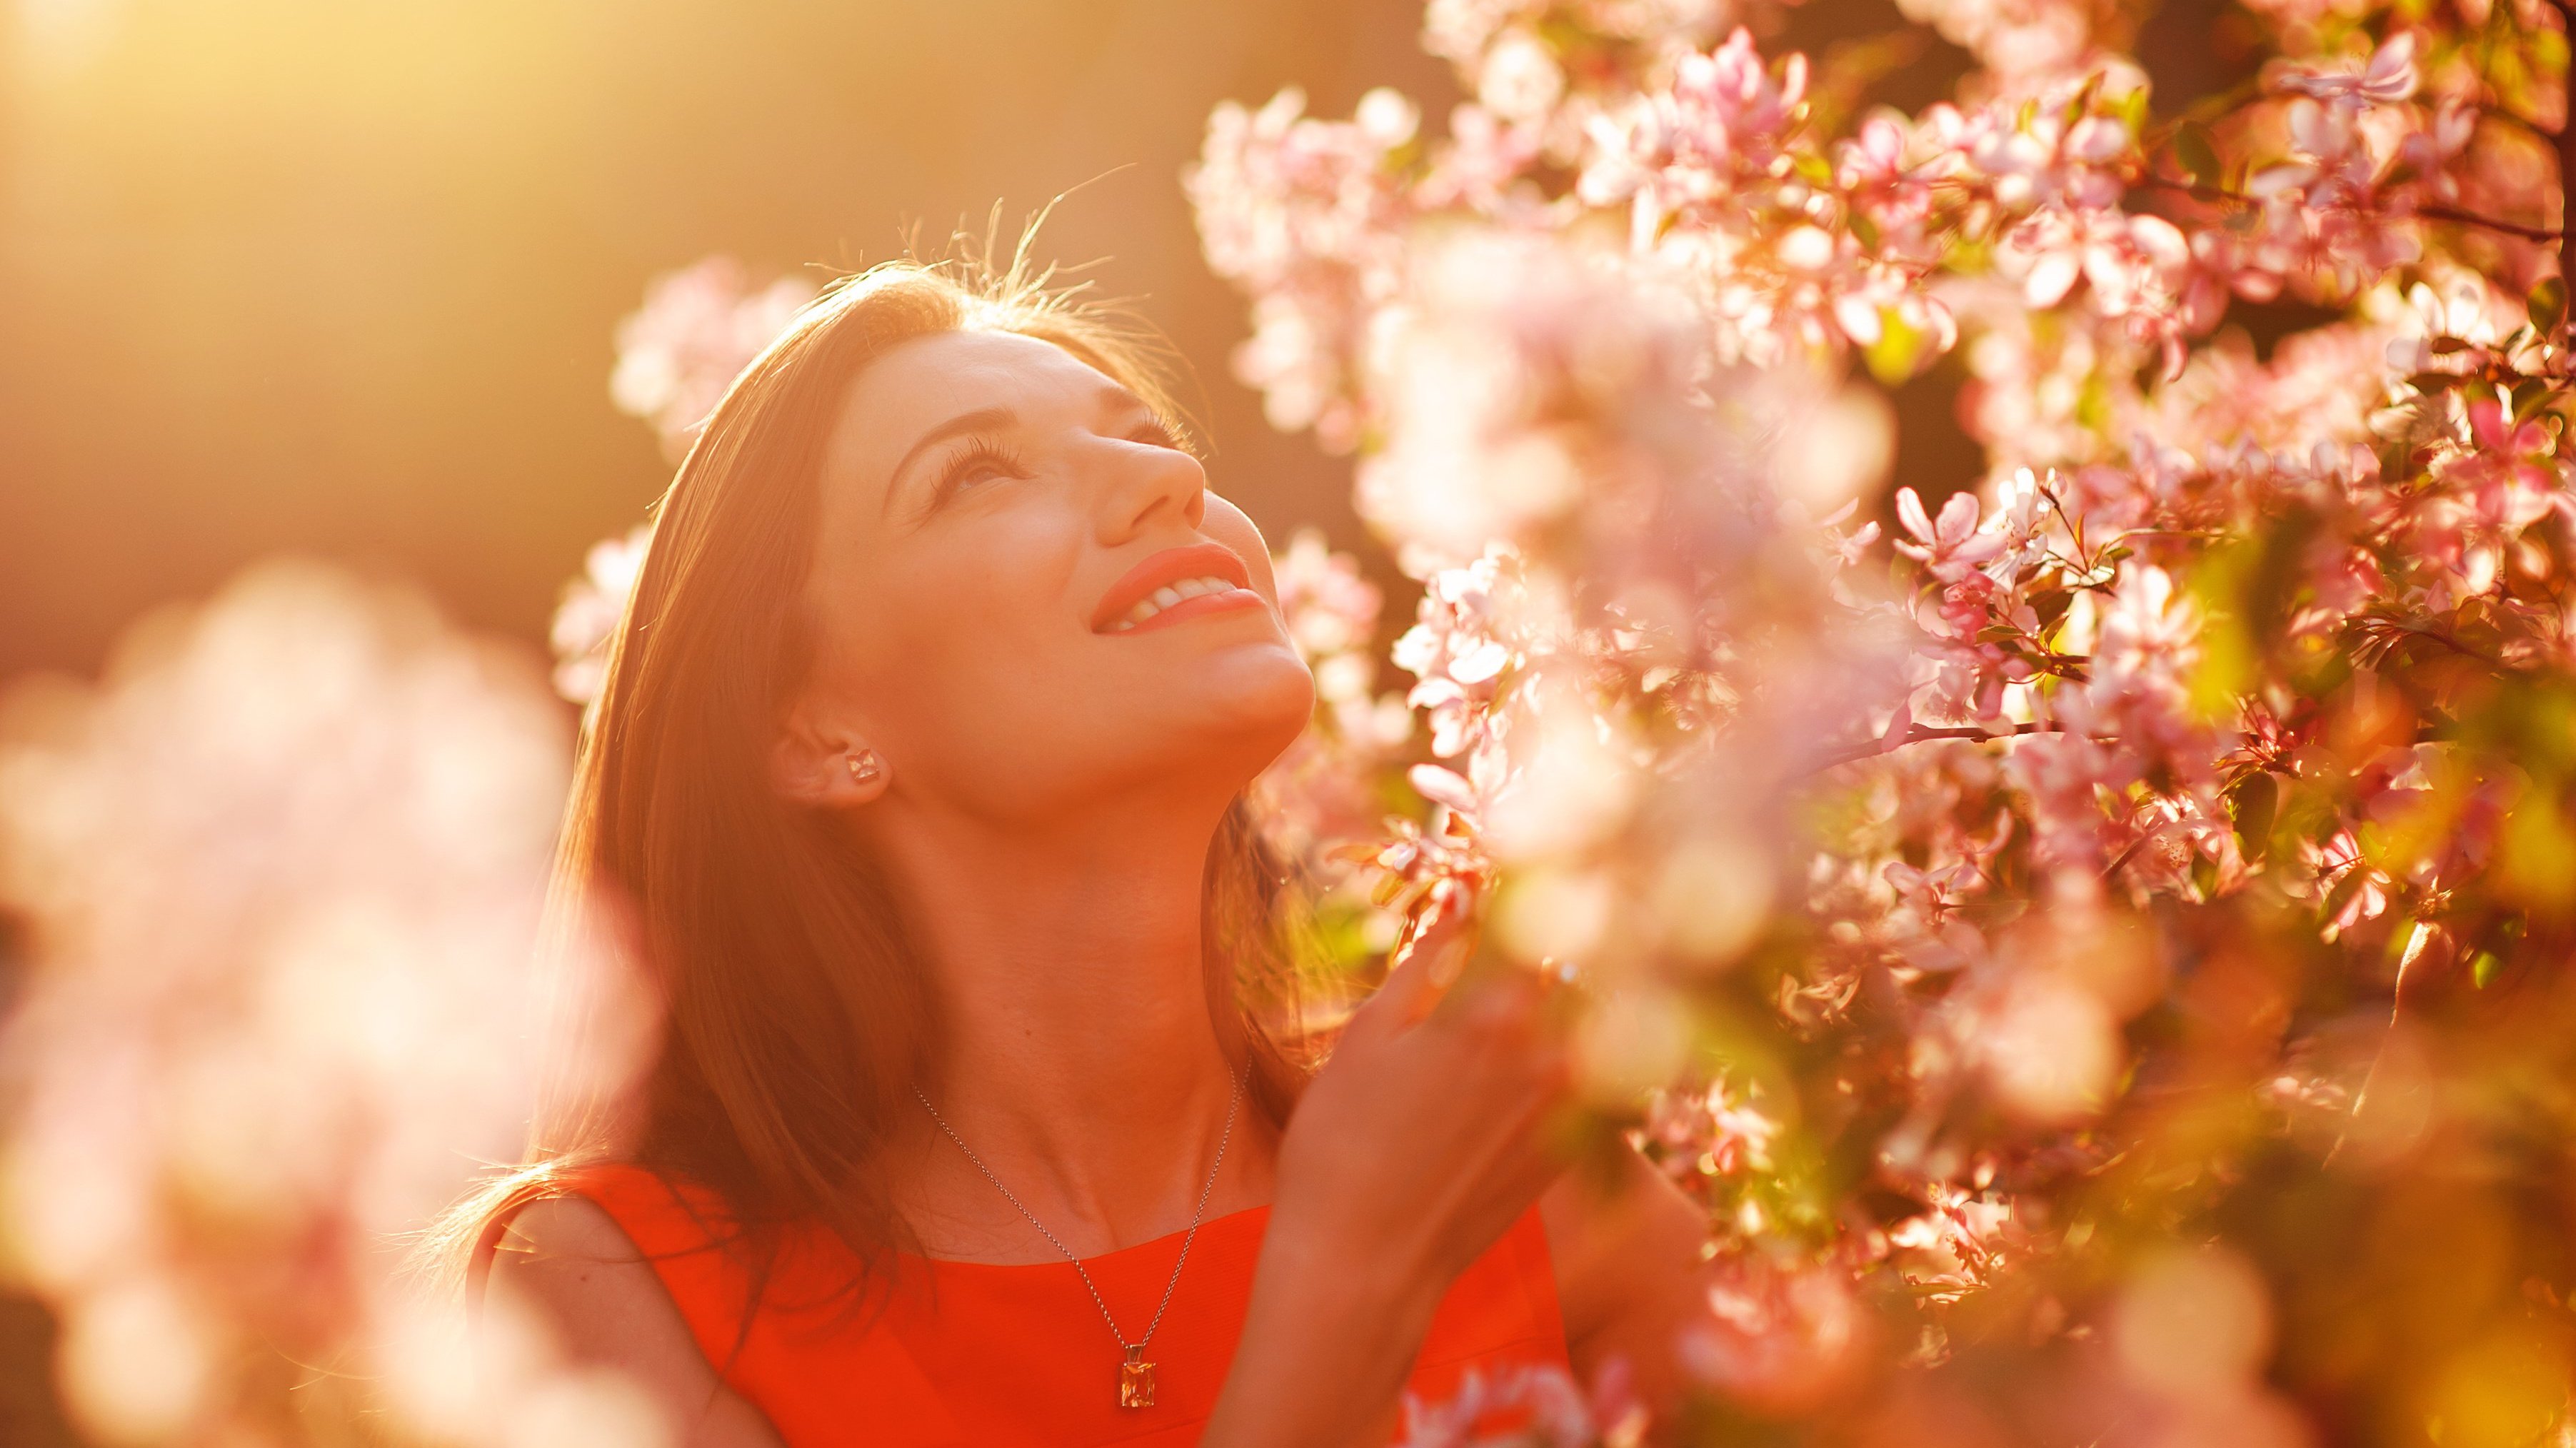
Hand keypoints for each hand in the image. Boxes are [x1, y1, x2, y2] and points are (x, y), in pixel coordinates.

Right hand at [1273, 887, 1572, 1303]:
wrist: (1364, 1265)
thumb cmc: (1342, 1147)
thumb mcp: (1368, 1039)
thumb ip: (1427, 965)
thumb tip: (1463, 900)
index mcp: (1493, 1010)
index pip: (1538, 914)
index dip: (1531, 877)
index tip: (1517, 854)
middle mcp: (1548, 1054)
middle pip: (1585, 964)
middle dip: (1572, 925)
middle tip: (1552, 898)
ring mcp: (1569, 1109)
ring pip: (1602, 1021)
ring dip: (1583, 989)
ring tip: (1560, 964)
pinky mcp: (1572, 1152)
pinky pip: (1604, 1079)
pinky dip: (1591, 1049)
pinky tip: (1560, 1040)